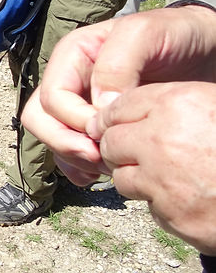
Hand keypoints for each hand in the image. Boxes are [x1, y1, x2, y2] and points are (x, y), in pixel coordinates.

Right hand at [22, 4, 215, 184]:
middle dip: (66, 143)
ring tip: (110, 165)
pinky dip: (81, 168)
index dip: (74, 120)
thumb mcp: (146, 34)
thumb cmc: (176, 34)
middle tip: (101, 157)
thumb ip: (116, 64)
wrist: (205, 47)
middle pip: (40, 119)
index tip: (106, 132)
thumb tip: (98, 109)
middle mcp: (71, 81)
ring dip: (75, 159)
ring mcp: (81, 104)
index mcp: (72, 56)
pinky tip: (105, 173)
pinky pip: (71, 152)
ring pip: (53, 139)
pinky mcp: (97, 125)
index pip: (52, 98)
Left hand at [95, 82, 215, 253]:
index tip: (119, 126)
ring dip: (139, 179)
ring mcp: (164, 180)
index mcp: (177, 104)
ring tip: (173, 177)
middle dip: (120, 149)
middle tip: (142, 155)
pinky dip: (164, 206)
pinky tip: (190, 199)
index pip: (119, 106)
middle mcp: (163, 140)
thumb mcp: (213, 103)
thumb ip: (175, 102)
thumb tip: (127, 106)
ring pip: (122, 177)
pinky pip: (150, 207)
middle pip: (111, 142)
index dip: (116, 117)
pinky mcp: (171, 214)